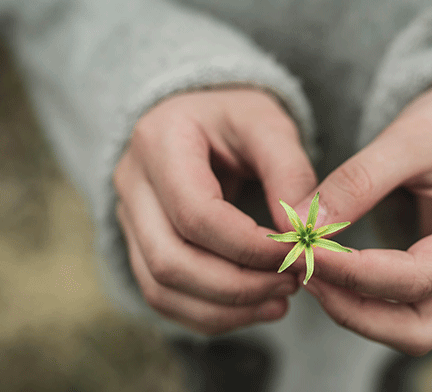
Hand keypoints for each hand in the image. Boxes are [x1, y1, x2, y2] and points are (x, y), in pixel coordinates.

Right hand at [114, 88, 316, 334]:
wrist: (201, 118)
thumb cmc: (238, 117)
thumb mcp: (270, 125)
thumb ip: (290, 173)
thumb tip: (304, 235)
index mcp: (159, 141)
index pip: (196, 215)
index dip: (249, 246)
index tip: (298, 253)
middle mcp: (131, 183)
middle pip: (170, 261)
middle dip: (238, 286)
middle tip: (292, 283)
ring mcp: (128, 219)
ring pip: (161, 289)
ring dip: (226, 309)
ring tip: (280, 301)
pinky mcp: (138, 246)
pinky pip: (163, 298)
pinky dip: (210, 314)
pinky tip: (255, 307)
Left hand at [298, 69, 431, 354]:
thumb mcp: (410, 136)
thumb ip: (359, 181)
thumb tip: (303, 226)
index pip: (418, 279)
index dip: (354, 273)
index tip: (302, 251)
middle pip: (419, 329)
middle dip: (353, 310)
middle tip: (301, 270)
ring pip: (412, 330)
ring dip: (355, 311)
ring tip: (308, 269)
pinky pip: (407, 311)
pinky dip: (365, 301)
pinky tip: (329, 270)